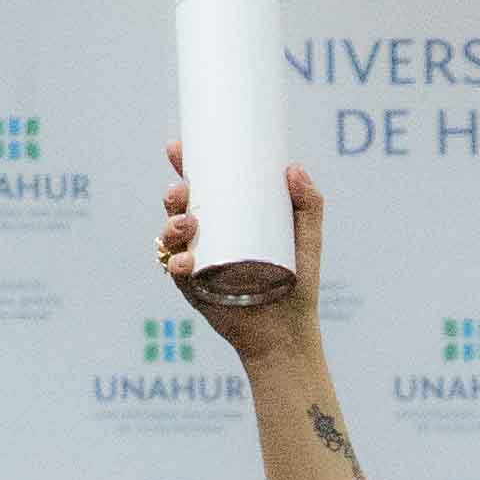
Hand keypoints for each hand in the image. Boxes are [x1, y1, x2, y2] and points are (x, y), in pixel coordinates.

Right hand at [157, 143, 328, 360]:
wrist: (289, 331)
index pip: (202, 187)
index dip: (185, 165)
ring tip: (187, 225)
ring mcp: (197, 263)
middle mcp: (207, 238)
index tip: (177, 148)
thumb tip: (293, 167)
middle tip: (182, 191)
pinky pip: (174, 272)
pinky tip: (184, 262)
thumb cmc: (299, 282)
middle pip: (178, 208)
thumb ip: (309, 204)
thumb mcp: (307, 239)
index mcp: (228, 219)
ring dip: (170, 226)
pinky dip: (175, 264)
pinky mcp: (194, 290)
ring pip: (170, 238)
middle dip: (173, 195)